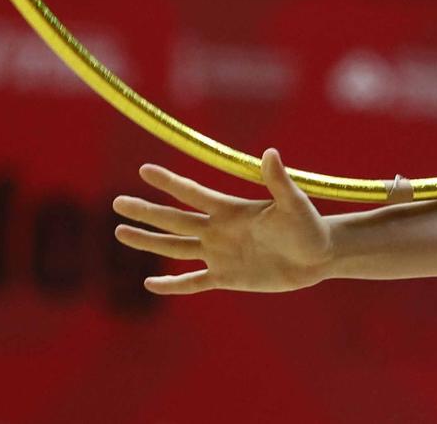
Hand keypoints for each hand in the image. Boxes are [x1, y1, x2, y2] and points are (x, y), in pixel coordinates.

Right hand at [113, 147, 332, 295]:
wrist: (318, 256)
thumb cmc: (309, 225)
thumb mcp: (294, 203)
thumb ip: (278, 181)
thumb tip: (271, 153)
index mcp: (231, 209)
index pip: (193, 193)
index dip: (169, 182)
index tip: (144, 169)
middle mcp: (219, 229)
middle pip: (174, 220)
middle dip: (147, 211)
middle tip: (118, 202)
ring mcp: (220, 254)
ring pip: (175, 247)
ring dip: (149, 241)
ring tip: (120, 232)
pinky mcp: (226, 277)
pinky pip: (193, 282)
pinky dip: (172, 284)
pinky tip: (149, 283)